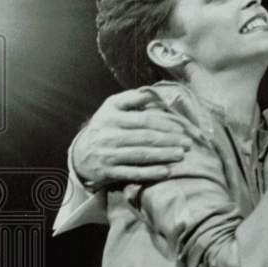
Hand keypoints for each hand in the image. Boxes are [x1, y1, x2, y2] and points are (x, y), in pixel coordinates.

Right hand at [72, 90, 192, 186]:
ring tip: (181, 155)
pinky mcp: (108, 172)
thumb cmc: (103, 127)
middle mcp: (108, 135)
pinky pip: (132, 173)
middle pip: (145, 138)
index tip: (182, 129)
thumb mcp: (111, 107)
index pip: (143, 121)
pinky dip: (150, 173)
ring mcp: (108, 155)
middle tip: (188, 144)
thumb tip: (153, 93)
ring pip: (140, 155)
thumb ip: (131, 98)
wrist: (79, 154)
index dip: (164, 125)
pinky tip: (166, 172)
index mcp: (111, 117)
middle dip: (169, 141)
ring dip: (164, 155)